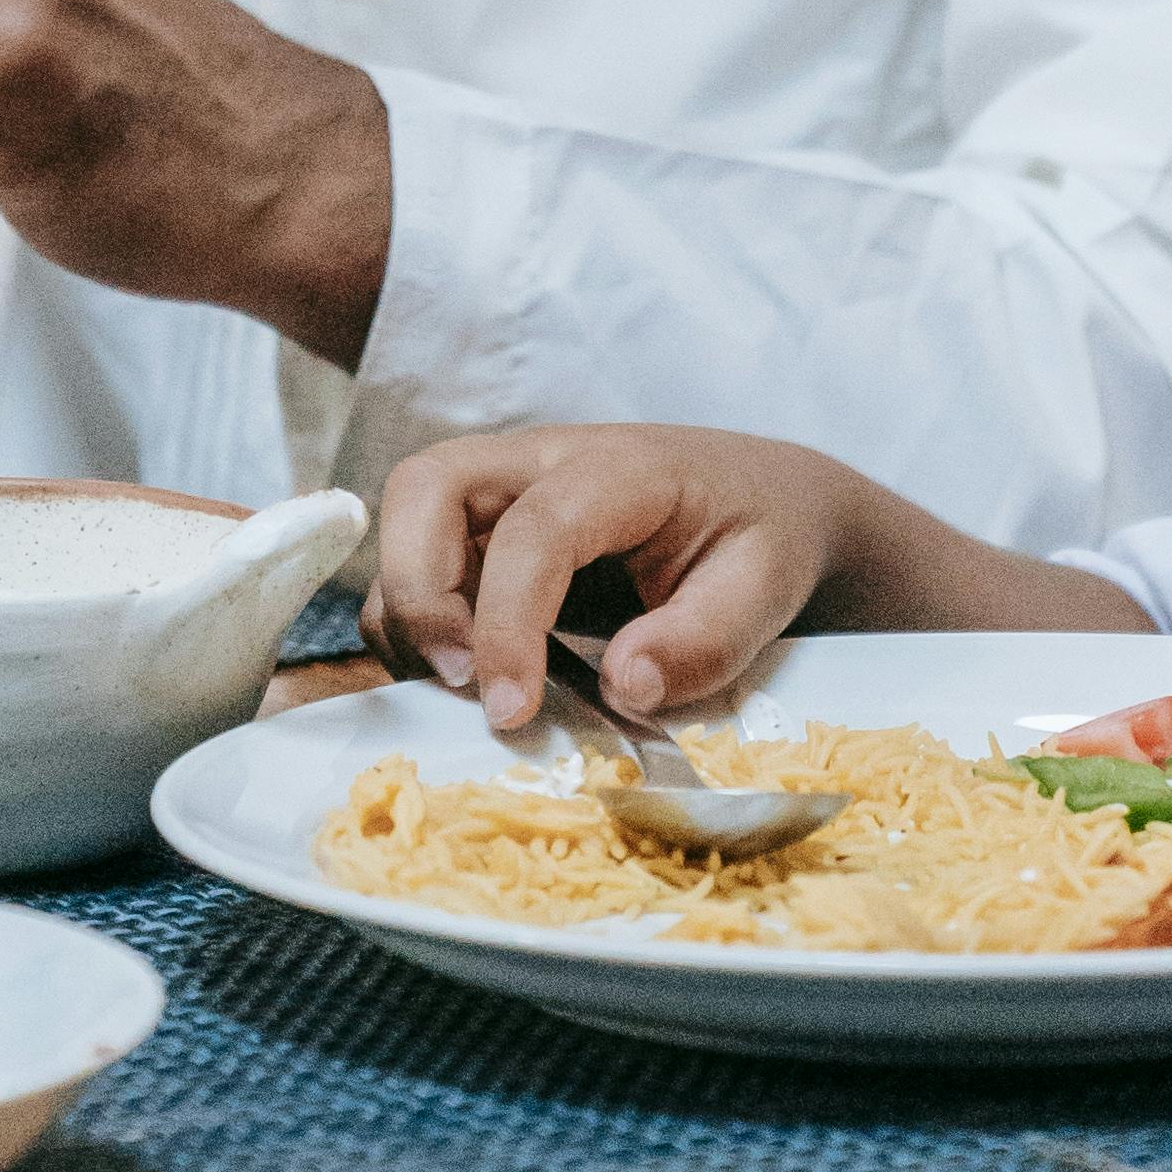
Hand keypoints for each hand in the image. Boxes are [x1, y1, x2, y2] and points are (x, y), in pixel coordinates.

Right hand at [371, 427, 889, 733]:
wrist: (765, 501)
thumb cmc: (762, 537)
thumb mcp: (765, 589)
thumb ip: (704, 640)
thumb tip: (622, 684)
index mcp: (620, 469)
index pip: (535, 529)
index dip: (508, 622)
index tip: (510, 709)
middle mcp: (545, 462)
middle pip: (426, 485)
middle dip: (417, 587)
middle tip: (458, 679)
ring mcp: (507, 490)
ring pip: (406, 525)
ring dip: (411, 613)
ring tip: (467, 689)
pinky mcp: (488, 530)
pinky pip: (420, 565)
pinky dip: (419, 623)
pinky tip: (472, 674)